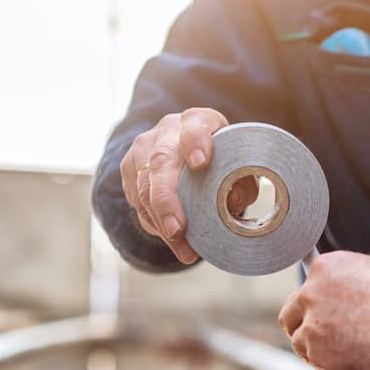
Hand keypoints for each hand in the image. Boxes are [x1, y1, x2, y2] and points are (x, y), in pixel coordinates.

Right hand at [120, 108, 258, 263]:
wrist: (188, 151)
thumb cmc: (220, 159)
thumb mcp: (236, 165)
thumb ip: (240, 182)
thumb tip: (233, 203)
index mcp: (198, 121)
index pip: (195, 126)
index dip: (196, 143)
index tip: (200, 163)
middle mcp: (167, 131)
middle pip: (160, 162)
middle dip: (167, 200)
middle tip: (178, 229)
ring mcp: (143, 148)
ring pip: (144, 187)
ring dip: (161, 222)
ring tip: (183, 249)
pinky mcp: (130, 168)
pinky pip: (137, 200)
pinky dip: (154, 224)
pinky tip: (172, 240)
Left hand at [278, 251, 369, 369]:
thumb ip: (349, 290)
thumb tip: (343, 311)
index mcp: (325, 268)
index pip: (304, 293)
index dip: (315, 311)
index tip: (325, 321)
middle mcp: (312, 294)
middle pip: (291, 319)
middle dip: (306, 333)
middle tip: (327, 345)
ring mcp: (312, 326)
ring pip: (304, 348)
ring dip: (324, 356)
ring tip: (355, 360)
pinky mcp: (319, 354)